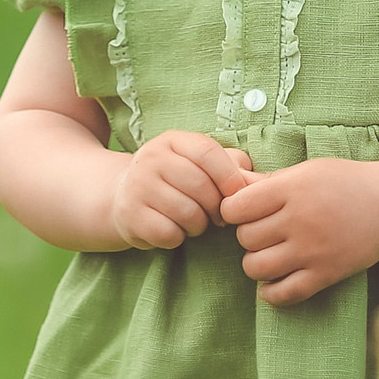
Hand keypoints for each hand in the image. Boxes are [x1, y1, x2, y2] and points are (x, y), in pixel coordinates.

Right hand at [108, 130, 256, 249]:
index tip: (237, 195)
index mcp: (172, 140)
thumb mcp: (199, 163)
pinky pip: (169, 233)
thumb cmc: (176, 180)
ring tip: (194, 222)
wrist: (124, 195)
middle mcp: (150, 158)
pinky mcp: (130, 215)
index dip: (229, 176)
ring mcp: (137, 186)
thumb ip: (231, 165)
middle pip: (199, 185)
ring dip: (199, 225)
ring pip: (186, 213)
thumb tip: (255, 181)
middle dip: (216, 207)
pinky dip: (178, 238)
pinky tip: (174, 230)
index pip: (207, 152)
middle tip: (217, 216)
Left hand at [218, 157, 378, 305]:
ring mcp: (314, 250)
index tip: (244, 211)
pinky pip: (284, 293)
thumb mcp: (307, 170)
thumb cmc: (345, 183)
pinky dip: (271, 293)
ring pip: (256, 267)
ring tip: (269, 255)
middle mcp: (300, 219)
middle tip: (263, 232)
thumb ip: (268, 180)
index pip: (235, 207)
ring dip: (256, 263)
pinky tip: (274, 282)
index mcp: (293, 189)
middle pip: (245, 238)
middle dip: (248, 236)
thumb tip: (231, 181)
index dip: (233, 210)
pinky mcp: (327, 274)